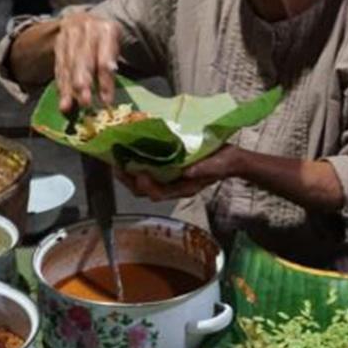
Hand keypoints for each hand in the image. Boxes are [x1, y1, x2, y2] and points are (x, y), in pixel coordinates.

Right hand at [54, 11, 120, 111]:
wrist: (86, 19)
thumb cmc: (106, 40)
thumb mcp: (115, 47)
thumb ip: (111, 67)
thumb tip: (106, 97)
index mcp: (107, 30)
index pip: (104, 59)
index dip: (105, 81)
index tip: (106, 101)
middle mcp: (86, 29)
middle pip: (83, 60)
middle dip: (82, 83)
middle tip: (85, 103)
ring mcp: (69, 34)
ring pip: (68, 64)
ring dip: (68, 87)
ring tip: (67, 106)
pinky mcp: (58, 43)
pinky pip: (59, 65)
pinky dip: (60, 83)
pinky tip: (62, 98)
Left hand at [114, 147, 242, 200]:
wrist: (230, 159)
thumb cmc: (224, 163)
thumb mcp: (217, 165)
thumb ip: (204, 169)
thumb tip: (186, 172)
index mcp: (183, 189)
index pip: (160, 193)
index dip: (147, 185)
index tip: (139, 173)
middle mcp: (172, 187)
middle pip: (145, 191)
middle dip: (129, 180)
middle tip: (117, 166)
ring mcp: (168, 179)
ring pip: (142, 183)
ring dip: (128, 174)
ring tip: (117, 161)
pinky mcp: (167, 168)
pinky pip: (147, 171)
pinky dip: (135, 164)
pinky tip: (129, 153)